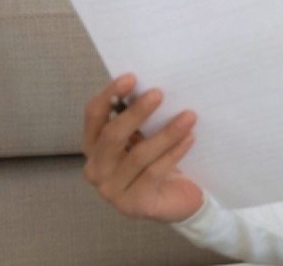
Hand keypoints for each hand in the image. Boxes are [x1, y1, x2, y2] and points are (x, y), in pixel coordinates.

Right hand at [81, 73, 203, 222]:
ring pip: (138, 155)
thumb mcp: (143, 136)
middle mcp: (96, 169)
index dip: (109, 95)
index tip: (131, 77)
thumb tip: (149, 87)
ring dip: (166, 133)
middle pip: (112, 136)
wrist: (176, 199)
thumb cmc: (156, 160)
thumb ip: (138, 118)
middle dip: (136, 113)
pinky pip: (154, 172)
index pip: (94, 116)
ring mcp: (111, 190)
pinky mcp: (133, 204)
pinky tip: (189, 138)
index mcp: (93, 146)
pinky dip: (173, 153)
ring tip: (189, 116)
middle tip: (159, 94)